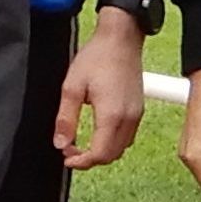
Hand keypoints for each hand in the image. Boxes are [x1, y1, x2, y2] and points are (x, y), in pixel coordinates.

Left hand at [58, 17, 145, 170]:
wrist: (120, 39)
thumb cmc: (96, 58)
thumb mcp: (71, 87)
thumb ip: (65, 119)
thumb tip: (61, 143)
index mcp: (112, 115)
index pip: (100, 154)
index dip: (81, 162)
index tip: (66, 158)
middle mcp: (129, 119)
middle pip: (112, 156)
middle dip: (90, 159)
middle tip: (70, 150)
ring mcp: (137, 114)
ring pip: (121, 148)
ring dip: (102, 152)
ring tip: (81, 143)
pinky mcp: (139, 109)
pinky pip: (127, 136)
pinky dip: (112, 142)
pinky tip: (97, 132)